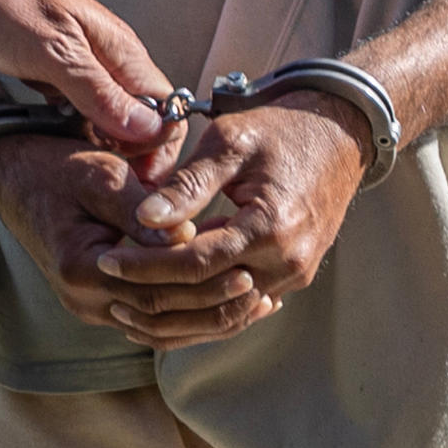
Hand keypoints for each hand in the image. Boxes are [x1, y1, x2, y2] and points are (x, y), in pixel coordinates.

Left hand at [0, 0, 173, 159]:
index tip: (137, 171)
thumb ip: (100, 92)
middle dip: (136, 152)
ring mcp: (96, 70)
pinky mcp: (73, 77)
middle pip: (150, 120)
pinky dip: (84, 130)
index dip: (158, 146)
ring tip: (85, 157)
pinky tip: (68, 136)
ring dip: (108, 143)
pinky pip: (92, 112)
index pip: (169, 110)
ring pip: (121, 120)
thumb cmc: (10, 6)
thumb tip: (146, 128)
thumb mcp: (54, 53)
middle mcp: (117, 62)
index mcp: (124, 53)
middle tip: (110, 173)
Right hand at [0, 131, 235, 343]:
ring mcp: (90, 306)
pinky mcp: (99, 301)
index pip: (156, 293)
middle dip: (215, 309)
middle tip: (262, 291)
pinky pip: (149, 317)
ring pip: (158, 328)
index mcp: (81, 269)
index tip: (247, 268)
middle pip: (161, 320)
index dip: (205, 284)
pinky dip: (187, 313)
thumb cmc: (56, 165)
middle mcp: (83, 300)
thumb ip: (144, 210)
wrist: (12, 172)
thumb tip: (188, 239)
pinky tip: (224, 301)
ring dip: (206, 318)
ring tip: (254, 302)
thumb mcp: (101, 175)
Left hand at [96, 101, 371, 341]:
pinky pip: (243, 307)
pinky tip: (168, 312)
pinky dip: (205, 314)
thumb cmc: (280, 128)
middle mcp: (287, 261)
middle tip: (108, 292)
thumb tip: (144, 218)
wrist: (341, 132)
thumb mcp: (230, 144)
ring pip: (225, 315)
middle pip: (207, 298)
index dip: (145, 267)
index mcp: (270, 227)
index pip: (194, 264)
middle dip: (154, 300)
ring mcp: (295, 275)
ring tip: (129, 312)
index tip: (106, 261)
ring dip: (177, 319)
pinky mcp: (294, 277)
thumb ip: (187, 186)